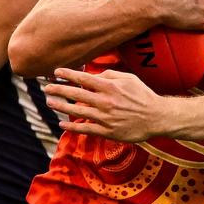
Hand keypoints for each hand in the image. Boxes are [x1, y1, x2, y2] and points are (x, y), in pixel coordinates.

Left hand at [46, 67, 161, 141]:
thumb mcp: (129, 79)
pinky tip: (62, 124)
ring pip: (77, 111)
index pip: (83, 78)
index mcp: (110, 87)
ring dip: (61, 106)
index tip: (56, 72)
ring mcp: (105, 117)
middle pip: (76, 94)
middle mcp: (105, 101)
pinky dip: (72, 127)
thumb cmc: (143, 96)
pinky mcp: (107, 131)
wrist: (156, 117)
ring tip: (50, 102)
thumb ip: (110, 75)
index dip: (68, 74)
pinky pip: (86, 128)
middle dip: (59, 90)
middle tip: (47, 88)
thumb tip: (93, 76)